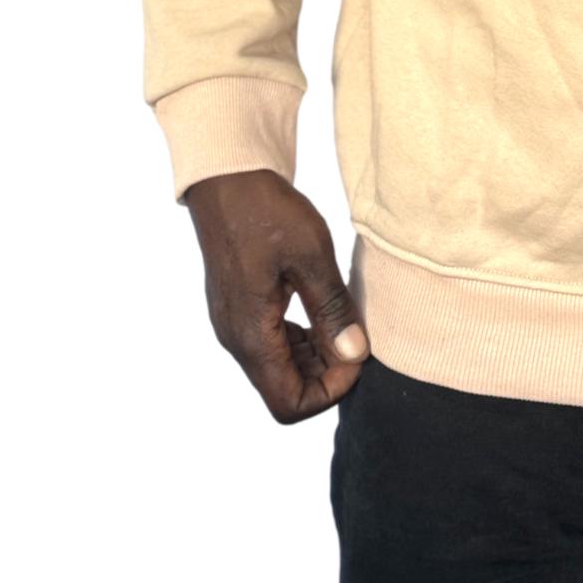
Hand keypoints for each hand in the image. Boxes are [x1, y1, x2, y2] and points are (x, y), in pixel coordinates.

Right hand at [184, 168, 369, 422]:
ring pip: (278, 368)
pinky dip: (301, 339)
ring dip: (315, 357)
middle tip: (356, 335)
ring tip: (344, 321)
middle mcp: (236, 339)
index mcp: (251, 335)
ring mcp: (234, 324)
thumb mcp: (311, 256)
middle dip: (326, 375)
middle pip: (283, 390)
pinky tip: (322, 309)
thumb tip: (355, 354)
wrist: (227, 178)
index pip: (288, 404)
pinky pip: (271, 342)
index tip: (355, 352)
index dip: (329, 390)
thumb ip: (332, 310)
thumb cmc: (266, 211)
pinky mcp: (238, 307)